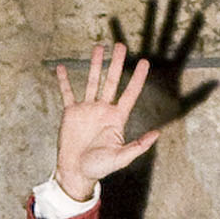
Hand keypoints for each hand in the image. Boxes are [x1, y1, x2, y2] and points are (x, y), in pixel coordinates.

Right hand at [51, 41, 158, 202]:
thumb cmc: (99, 168)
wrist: (75, 172)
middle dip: (117, 63)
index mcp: (117, 118)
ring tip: (99, 48)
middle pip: (112, 81)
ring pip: (92, 82)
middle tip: (121, 45)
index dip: (138, 78)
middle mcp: (103, 110)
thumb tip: (157, 134)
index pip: (130, 94)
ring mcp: (87, 109)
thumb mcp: (121, 158)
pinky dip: (64, 81)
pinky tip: (62, 68)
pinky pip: (67, 93)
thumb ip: (138, 146)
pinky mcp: (71, 113)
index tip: (144, 62)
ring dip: (95, 65)